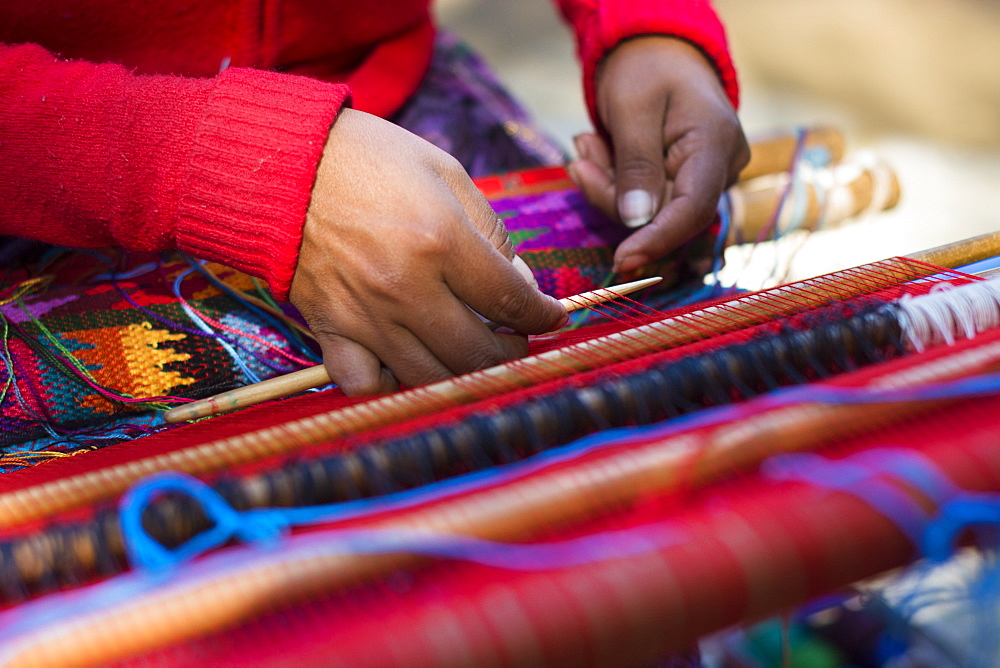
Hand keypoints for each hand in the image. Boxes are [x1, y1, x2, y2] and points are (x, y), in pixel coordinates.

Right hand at [290, 109, 566, 394]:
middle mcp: (407, 287)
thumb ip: (490, 230)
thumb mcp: (446, 172)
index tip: (553, 318)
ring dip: (464, 373)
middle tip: (517, 340)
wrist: (283, 162)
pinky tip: (409, 365)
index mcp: (442, 241)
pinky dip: (393, 385)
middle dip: (512, 352)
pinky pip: (366, 384)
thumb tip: (518, 281)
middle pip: (478, 352)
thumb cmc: (369, 158)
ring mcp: (366, 315)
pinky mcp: (331, 329)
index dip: (543, 316)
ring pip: (431, 377)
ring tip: (474, 353)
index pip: (511, 301)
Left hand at [568, 37, 749, 273]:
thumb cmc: (646, 67)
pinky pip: (644, 198)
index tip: (620, 261)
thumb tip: (637, 221)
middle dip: (612, 192)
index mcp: (715, 144)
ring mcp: (703, 176)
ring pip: (648, 209)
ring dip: (608, 183)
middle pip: (663, 212)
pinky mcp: (682, 182)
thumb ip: (636, 165)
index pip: (692, 209)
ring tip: (587, 141)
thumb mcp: (631, 107)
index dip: (656, 239)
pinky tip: (599, 148)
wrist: (655, 50)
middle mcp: (720, 167)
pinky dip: (614, 181)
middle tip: (579, 155)